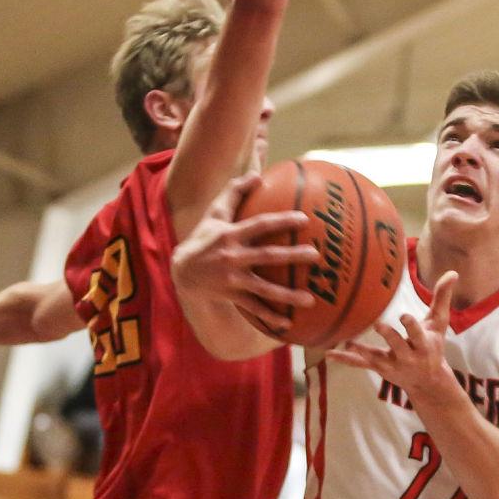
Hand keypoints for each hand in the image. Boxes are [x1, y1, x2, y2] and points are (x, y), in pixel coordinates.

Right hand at [174, 175, 318, 315]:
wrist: (182, 272)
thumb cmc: (205, 238)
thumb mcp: (215, 214)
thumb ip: (234, 192)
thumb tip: (257, 174)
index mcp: (231, 235)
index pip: (259, 225)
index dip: (281, 221)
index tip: (304, 219)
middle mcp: (233, 257)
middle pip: (267, 256)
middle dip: (292, 256)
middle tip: (316, 256)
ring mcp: (233, 280)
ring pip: (264, 289)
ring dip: (287, 295)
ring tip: (310, 299)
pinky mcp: (232, 296)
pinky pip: (254, 309)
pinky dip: (270, 317)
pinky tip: (289, 324)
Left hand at [330, 270, 456, 392]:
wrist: (428, 382)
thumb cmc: (433, 346)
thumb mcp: (440, 324)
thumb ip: (442, 298)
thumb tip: (453, 272)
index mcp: (423, 344)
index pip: (417, 334)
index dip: (411, 326)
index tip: (404, 316)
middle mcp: (408, 356)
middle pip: (398, 345)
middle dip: (390, 336)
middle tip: (378, 325)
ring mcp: (392, 364)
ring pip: (376, 357)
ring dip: (362, 350)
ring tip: (348, 341)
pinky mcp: (379, 368)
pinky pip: (360, 364)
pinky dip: (346, 359)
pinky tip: (330, 353)